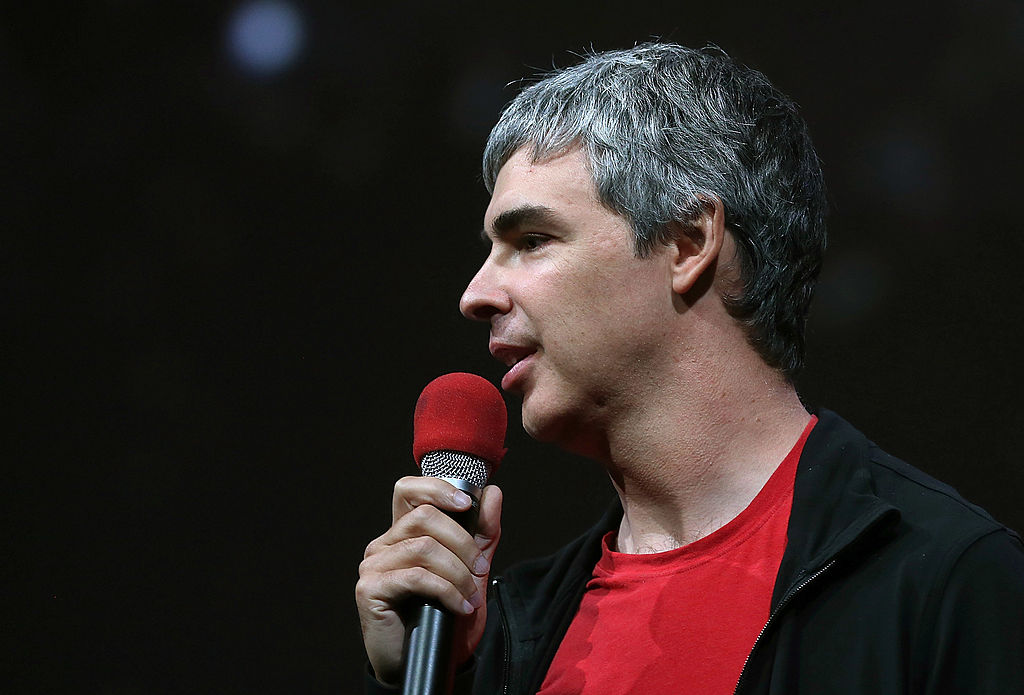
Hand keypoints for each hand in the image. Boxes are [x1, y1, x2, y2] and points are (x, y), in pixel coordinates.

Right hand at [355, 476, 502, 685]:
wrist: (431, 662)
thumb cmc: (445, 617)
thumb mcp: (472, 570)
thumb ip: (482, 533)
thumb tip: (492, 493)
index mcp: (403, 533)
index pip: (408, 490)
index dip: (437, 488)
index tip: (467, 504)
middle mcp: (384, 544)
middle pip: (424, 516)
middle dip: (462, 541)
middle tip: (481, 569)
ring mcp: (374, 565)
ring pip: (424, 547)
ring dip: (458, 572)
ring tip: (471, 593)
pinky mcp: (371, 589)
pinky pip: (417, 577)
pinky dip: (447, 590)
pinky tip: (460, 605)